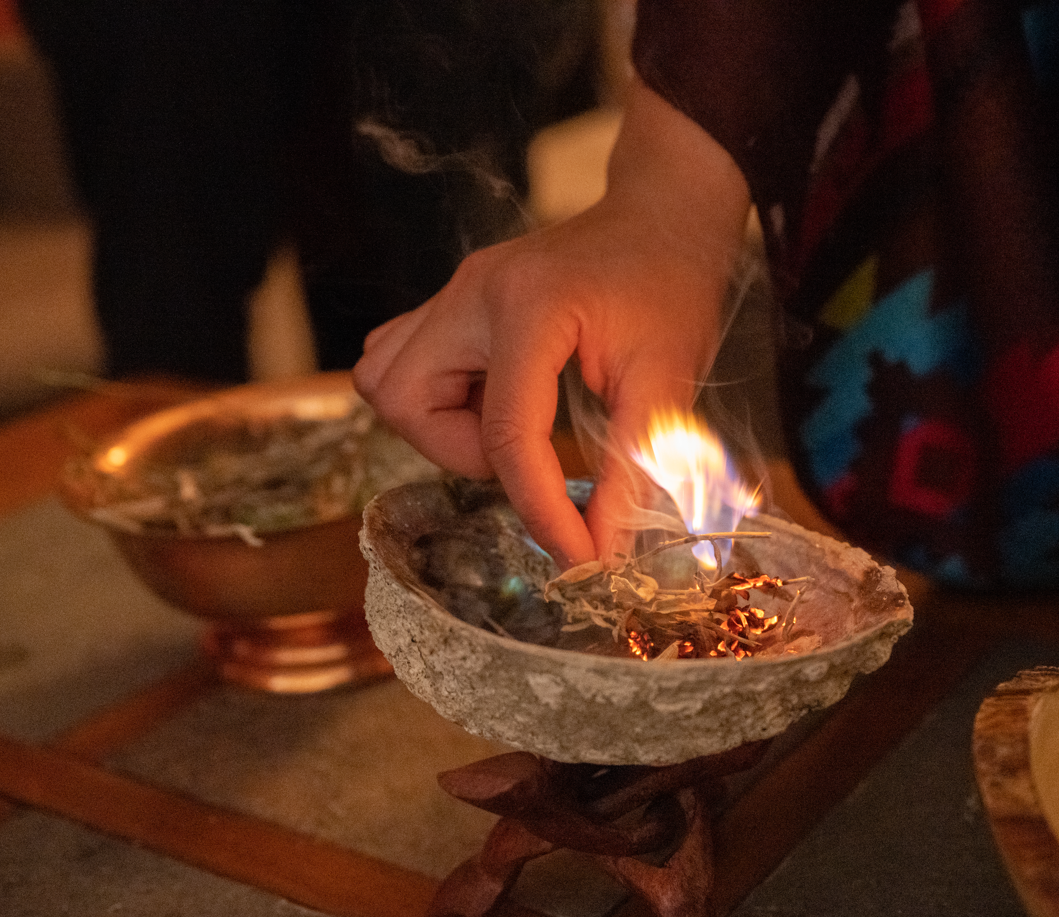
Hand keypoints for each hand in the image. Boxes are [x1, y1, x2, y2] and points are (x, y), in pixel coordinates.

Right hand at [354, 76, 751, 567]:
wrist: (662, 216)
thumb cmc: (672, 286)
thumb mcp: (670, 378)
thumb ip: (637, 465)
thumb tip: (607, 550)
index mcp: (530, 306)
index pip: (507, 432)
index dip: (540, 510)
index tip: (580, 558)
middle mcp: (473, 292)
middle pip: (402, 398)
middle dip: (457, 452)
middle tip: (523, 457)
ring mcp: (454, 292)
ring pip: (386, 379)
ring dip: (439, 426)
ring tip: (507, 428)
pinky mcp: (453, 303)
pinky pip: (401, 362)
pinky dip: (437, 401)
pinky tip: (493, 403)